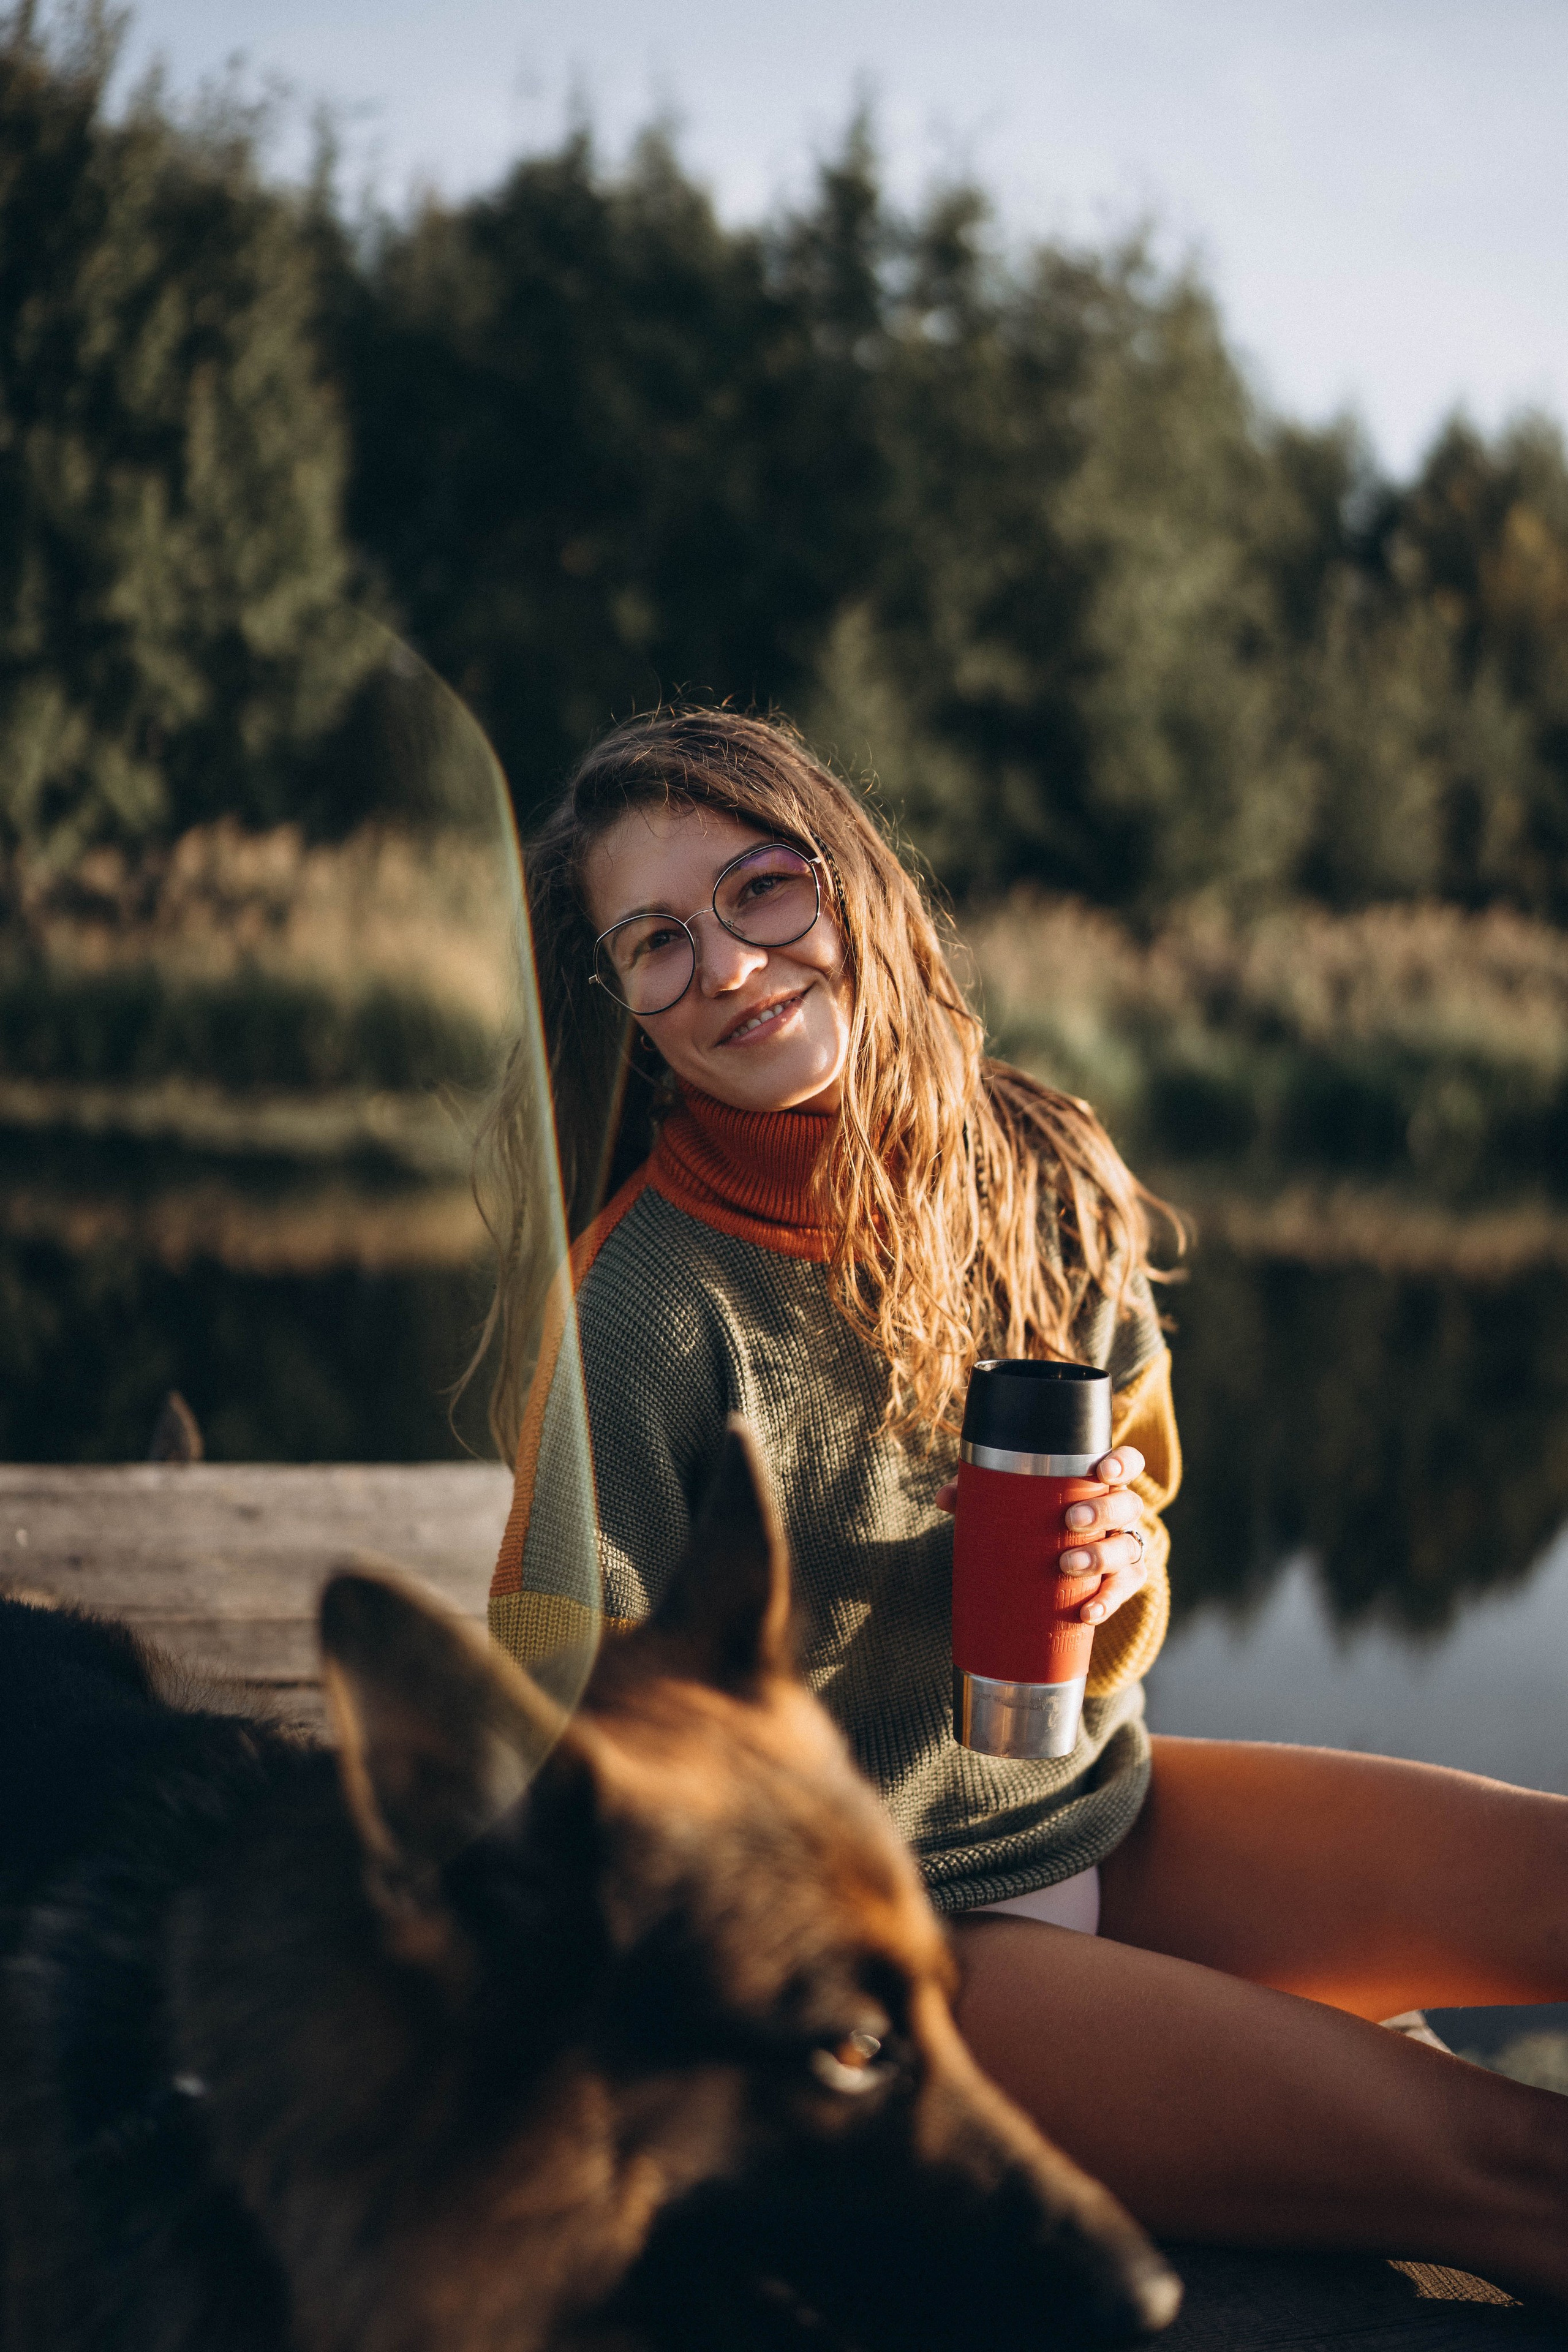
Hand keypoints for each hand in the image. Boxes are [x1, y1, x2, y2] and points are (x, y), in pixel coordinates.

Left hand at [933, 1448, 1148, 1626]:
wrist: (1054, 1564)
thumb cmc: (1035, 1519)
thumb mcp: (1010, 1503)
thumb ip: (980, 1493)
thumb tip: (944, 1498)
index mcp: (1098, 1484)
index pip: (1126, 1464)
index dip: (1122, 1465)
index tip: (1102, 1472)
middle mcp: (1120, 1513)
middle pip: (1129, 1506)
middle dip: (1104, 1511)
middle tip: (1070, 1520)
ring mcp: (1125, 1547)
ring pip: (1129, 1549)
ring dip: (1102, 1557)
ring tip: (1067, 1566)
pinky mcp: (1123, 1582)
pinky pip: (1126, 1589)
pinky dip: (1108, 1601)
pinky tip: (1087, 1612)